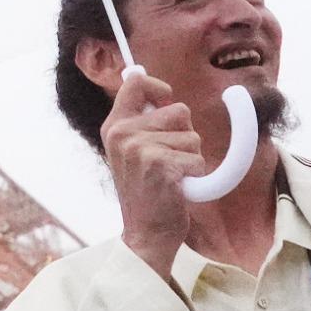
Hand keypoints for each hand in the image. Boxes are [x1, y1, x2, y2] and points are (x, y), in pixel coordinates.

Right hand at [102, 65, 198, 278]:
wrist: (146, 234)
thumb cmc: (147, 191)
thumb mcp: (131, 150)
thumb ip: (138, 118)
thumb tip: (145, 76)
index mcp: (114, 126)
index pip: (137, 83)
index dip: (160, 89)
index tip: (165, 102)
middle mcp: (123, 134)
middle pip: (179, 110)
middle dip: (184, 135)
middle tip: (167, 161)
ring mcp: (140, 150)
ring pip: (192, 137)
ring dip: (191, 158)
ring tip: (171, 177)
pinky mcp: (160, 166)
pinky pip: (197, 160)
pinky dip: (195, 176)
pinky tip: (177, 189)